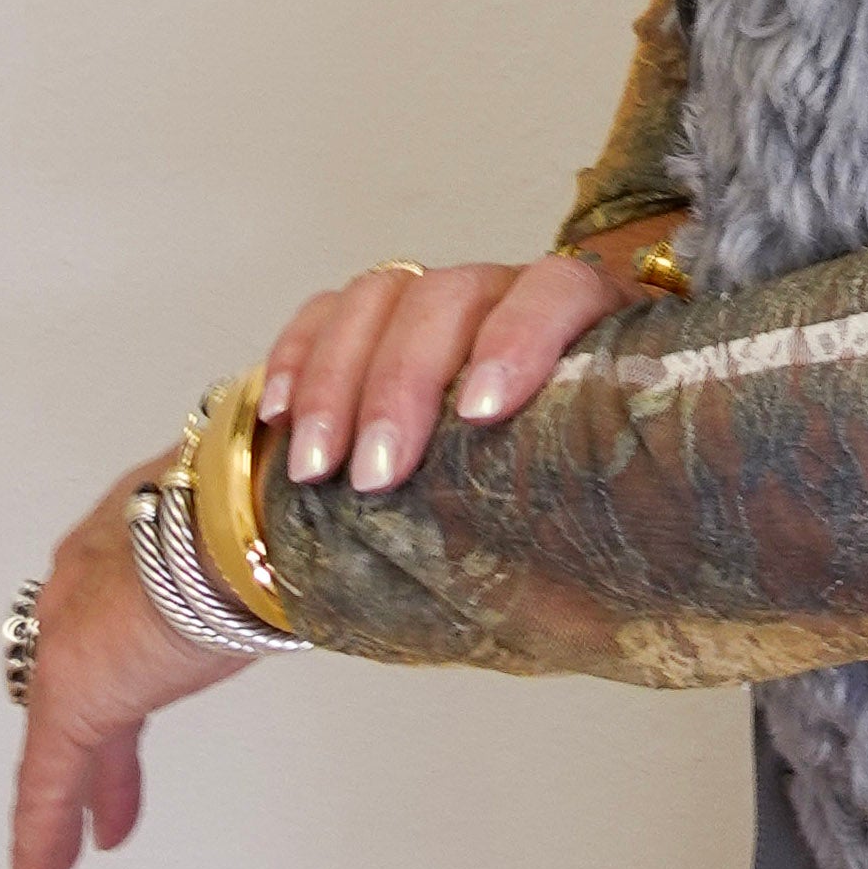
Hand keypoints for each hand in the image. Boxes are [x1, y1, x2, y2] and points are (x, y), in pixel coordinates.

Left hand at [9, 458, 253, 868]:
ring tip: (79, 844)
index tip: (139, 673)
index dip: (128, 648)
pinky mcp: (68, 690)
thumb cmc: (271, 506)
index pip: (117, 601)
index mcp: (135, 526)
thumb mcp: (271, 531)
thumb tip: (326, 562)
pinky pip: (45, 779)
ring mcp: (71, 633)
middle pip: (82, 672)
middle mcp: (89, 576)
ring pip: (59, 732)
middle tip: (103, 782)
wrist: (243, 517)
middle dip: (95, 733)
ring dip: (76, 789)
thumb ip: (273, 557)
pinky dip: (43, 830)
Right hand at [259, 246, 644, 500]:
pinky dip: (297, 359)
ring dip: (337, 384)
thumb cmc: (556, 506)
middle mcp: (510, 294)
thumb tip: (588, 577)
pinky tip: (279, 418)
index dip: (523, 338)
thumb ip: (585, 509)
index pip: (560, 291)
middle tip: (376, 478)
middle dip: (404, 386)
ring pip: (381, 298)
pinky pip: (325, 311)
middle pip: (451, 297)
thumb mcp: (581, 508)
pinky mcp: (368, 315)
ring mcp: (435, 297)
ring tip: (315, 472)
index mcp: (585, 325)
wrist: (497, 501)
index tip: (483, 413)